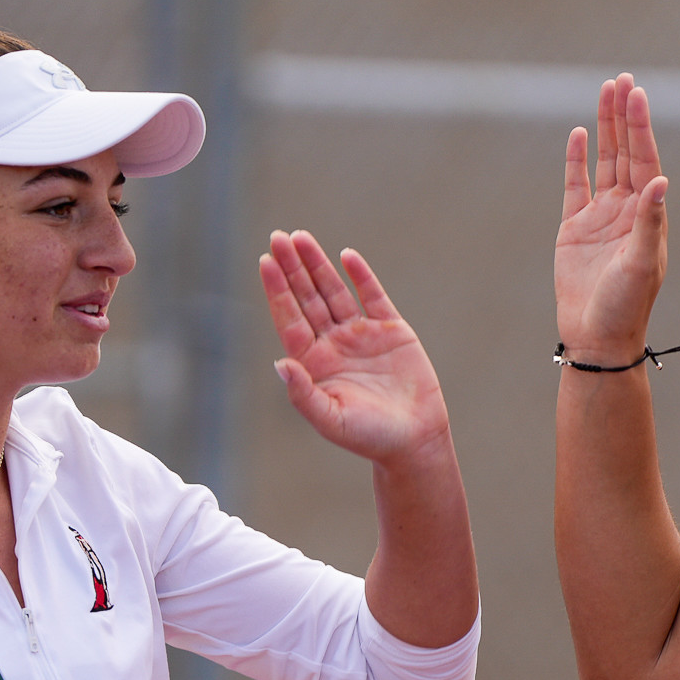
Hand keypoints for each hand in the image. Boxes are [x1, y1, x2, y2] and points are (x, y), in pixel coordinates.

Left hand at [260, 229, 451, 468]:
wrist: (414, 441)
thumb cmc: (368, 437)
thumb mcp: (330, 419)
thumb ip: (302, 393)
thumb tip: (280, 363)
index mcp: (314, 363)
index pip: (290, 318)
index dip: (277, 290)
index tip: (265, 261)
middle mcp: (333, 344)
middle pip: (307, 297)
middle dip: (293, 268)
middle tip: (278, 237)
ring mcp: (361, 335)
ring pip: (334, 291)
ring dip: (318, 264)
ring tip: (301, 238)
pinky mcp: (391, 331)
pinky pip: (373, 297)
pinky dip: (361, 276)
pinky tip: (347, 256)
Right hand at [555, 74, 667, 357]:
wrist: (596, 339)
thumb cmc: (626, 306)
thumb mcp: (641, 264)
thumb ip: (650, 222)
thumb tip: (661, 182)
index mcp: (648, 216)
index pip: (645, 160)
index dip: (640, 127)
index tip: (637, 94)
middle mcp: (627, 211)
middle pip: (626, 153)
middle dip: (624, 117)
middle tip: (622, 80)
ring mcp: (601, 217)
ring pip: (604, 162)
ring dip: (605, 129)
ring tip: (605, 92)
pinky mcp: (574, 229)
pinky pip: (575, 185)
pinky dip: (577, 160)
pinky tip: (580, 134)